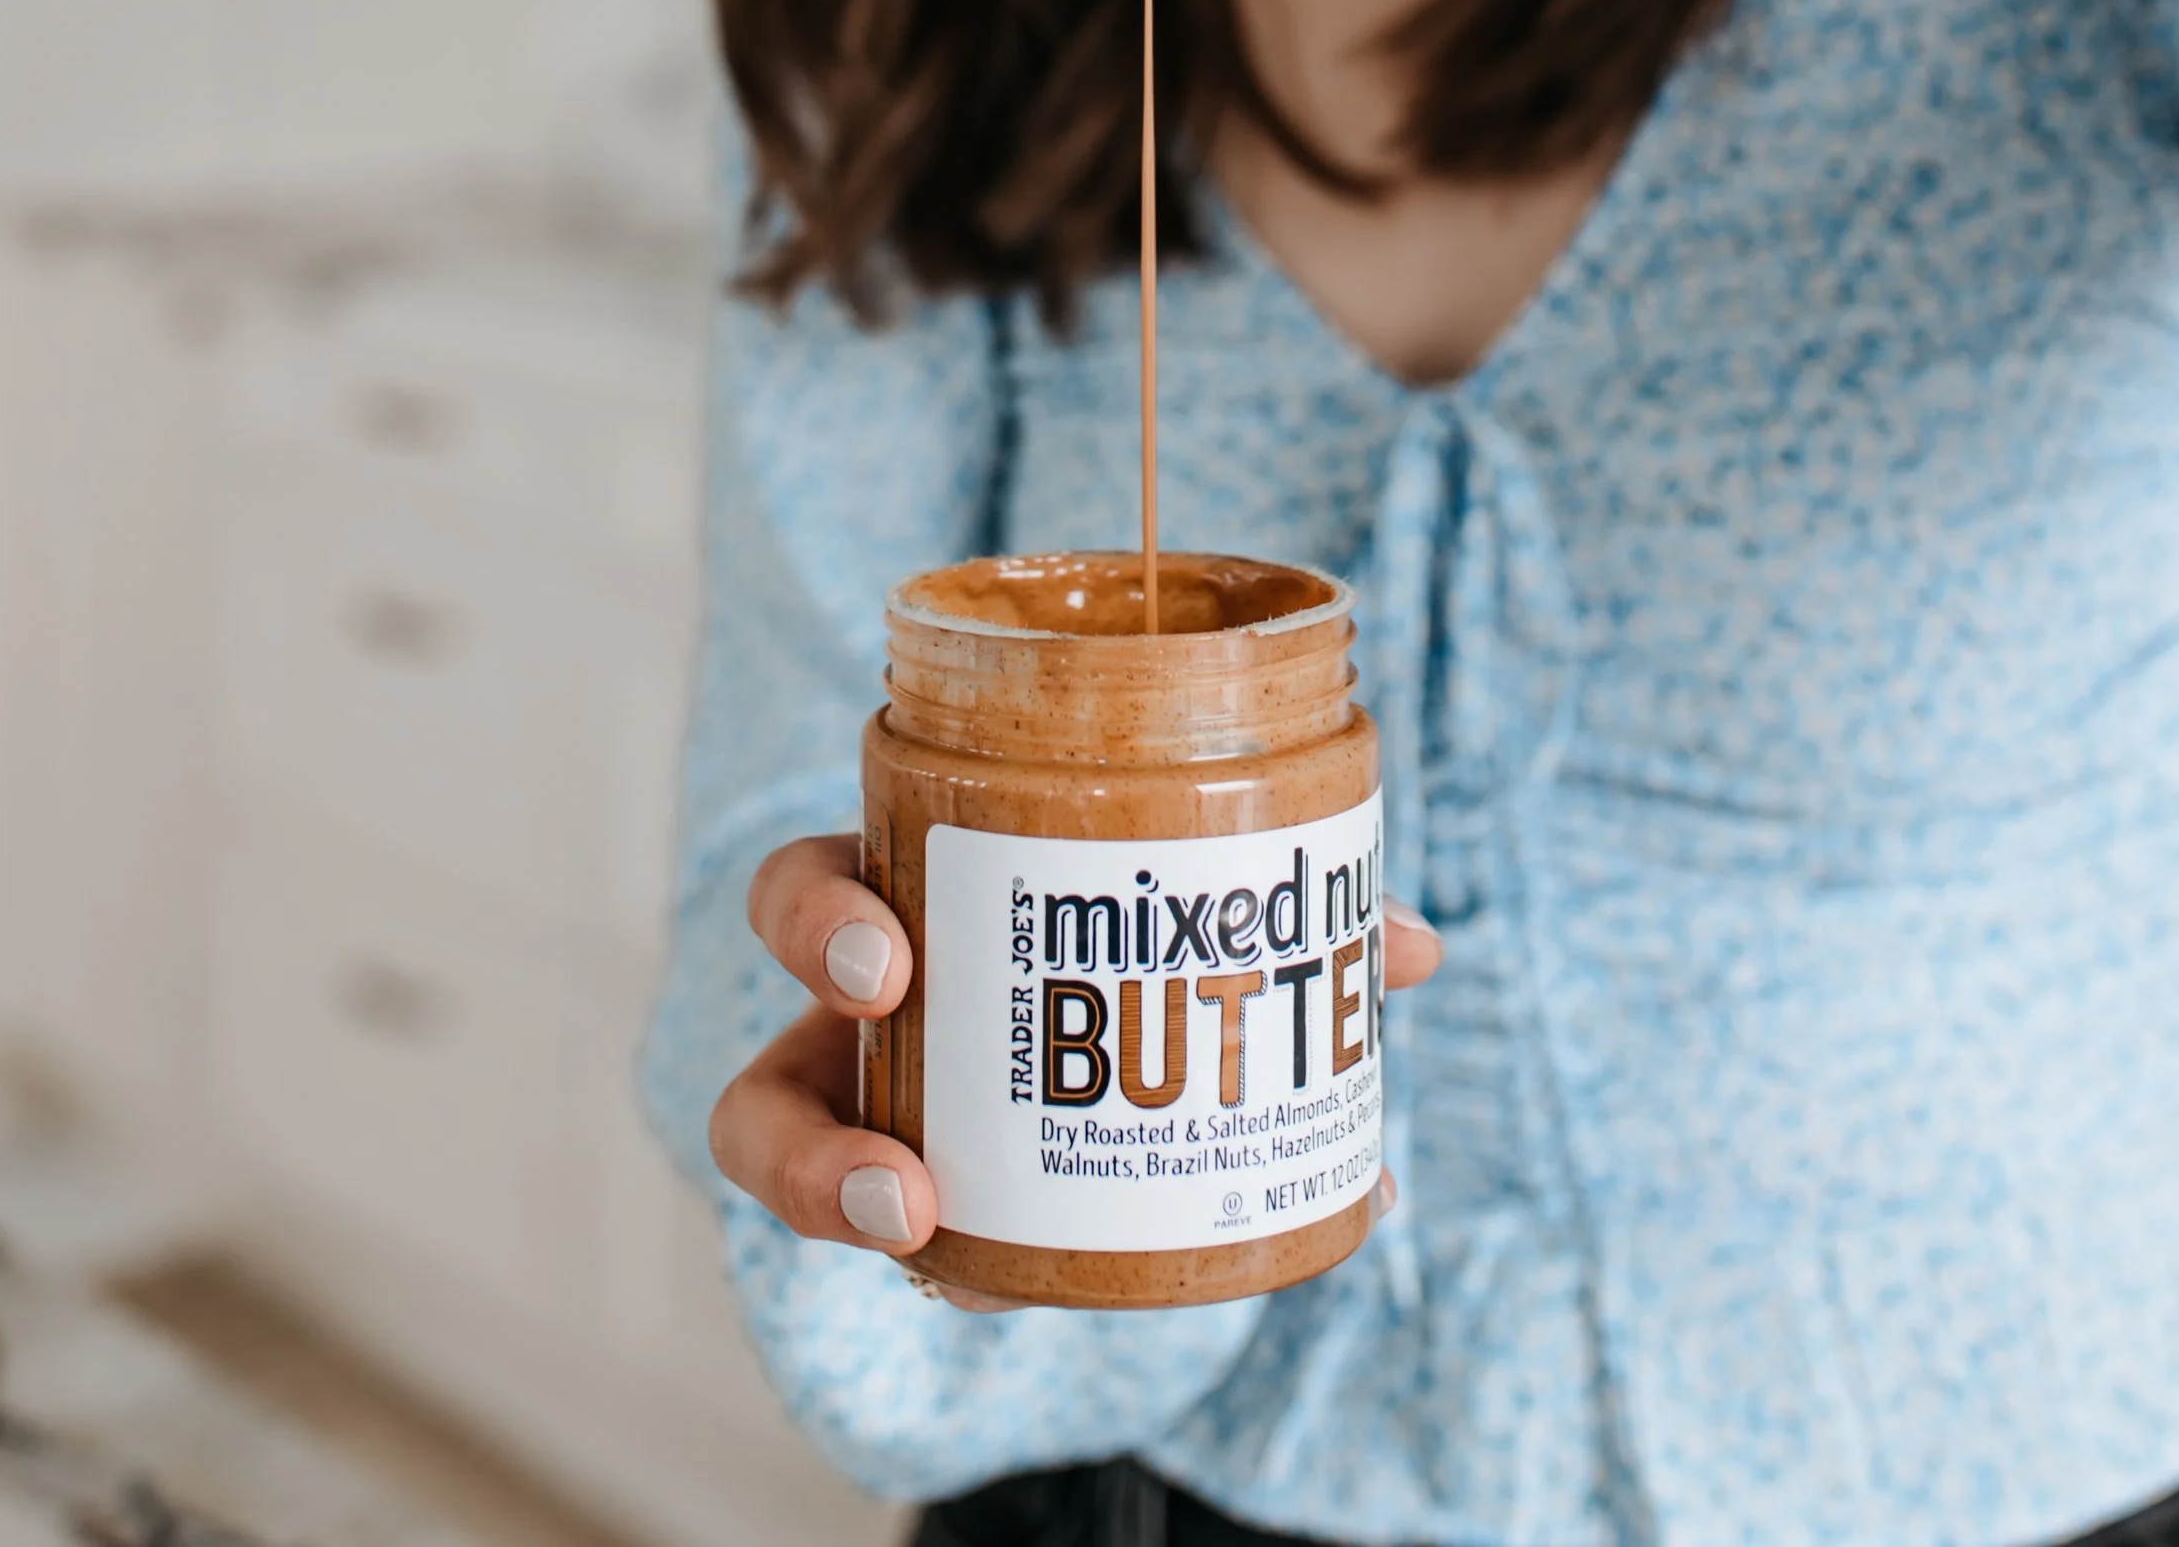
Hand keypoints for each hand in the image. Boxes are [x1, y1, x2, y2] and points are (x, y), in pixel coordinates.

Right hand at [709, 833, 1443, 1309]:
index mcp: (908, 912)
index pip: (807, 899)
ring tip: (922, 1232)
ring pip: (803, 1185)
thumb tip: (1406, 945)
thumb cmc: (1110, 943)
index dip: (821, 928)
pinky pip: (936, 1268)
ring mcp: (885, 1136)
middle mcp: (866, 1035)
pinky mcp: (936, 1232)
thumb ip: (1270, 917)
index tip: (887, 964)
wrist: (1105, 1060)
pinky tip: (1069, 1279)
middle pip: (771, 1077)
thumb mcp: (1161, 905)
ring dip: (844, 1206)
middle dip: (809, 1137)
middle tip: (901, 1157)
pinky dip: (996, 1273)